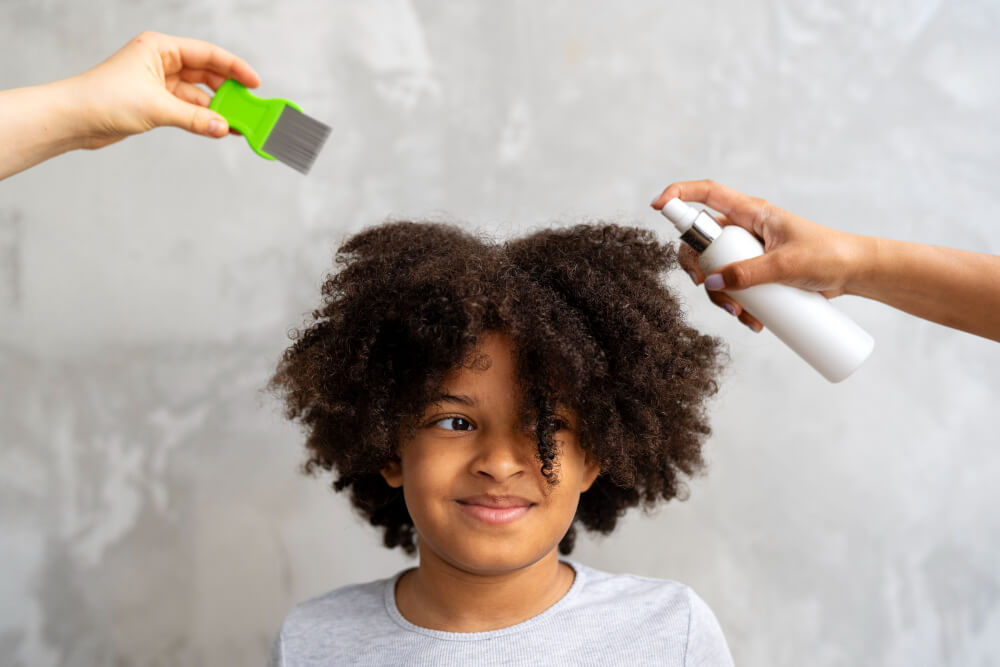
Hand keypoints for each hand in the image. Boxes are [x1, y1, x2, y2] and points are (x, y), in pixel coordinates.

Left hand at [70, 30, 260, 147]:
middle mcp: (161, 61)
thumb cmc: (103, 99)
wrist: (73, 119)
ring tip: (237, 123)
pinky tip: (218, 128)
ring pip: (198, 94)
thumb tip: (224, 127)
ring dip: (217, 108)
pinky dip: (203, 118)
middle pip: (206, 73)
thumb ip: (195, 118)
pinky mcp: (156, 102)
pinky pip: (188, 108)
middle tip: (250, 107)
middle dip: (228, 90)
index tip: (255, 83)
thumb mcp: (157, 108)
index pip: (207, 54)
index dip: (234, 68)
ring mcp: (159, 82)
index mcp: (160, 47)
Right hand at [650, 180, 873, 332]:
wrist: (856, 273)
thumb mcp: (786, 265)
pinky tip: (752, 321)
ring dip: (718, 295)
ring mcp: (749, 252)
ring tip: (740, 315)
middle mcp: (745, 229)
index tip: (658, 206)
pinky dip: (736, 305)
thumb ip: (748, 274)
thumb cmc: (829, 256)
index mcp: (752, 212)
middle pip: (701, 242)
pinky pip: (733, 287)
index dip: (679, 195)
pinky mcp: (757, 272)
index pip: (707, 193)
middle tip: (706, 289)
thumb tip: (711, 284)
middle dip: (697, 269)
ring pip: (714, 270)